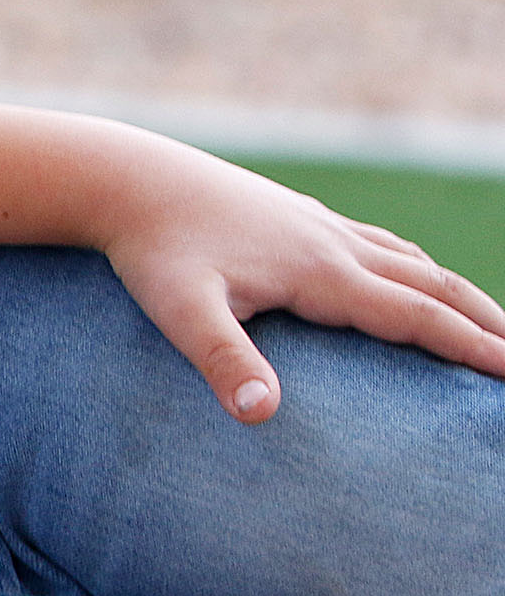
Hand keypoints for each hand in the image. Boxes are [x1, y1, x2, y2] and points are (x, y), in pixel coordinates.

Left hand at [100, 150, 504, 422]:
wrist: (127, 179)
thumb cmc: (151, 250)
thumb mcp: (180, 311)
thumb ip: (223, 361)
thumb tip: (262, 416)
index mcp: (321, 272)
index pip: (416, 316)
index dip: (471, 347)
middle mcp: (334, 244)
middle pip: (433, 285)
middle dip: (486, 323)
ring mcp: (319, 225)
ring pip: (411, 260)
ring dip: (458, 292)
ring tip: (491, 324)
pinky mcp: (297, 216)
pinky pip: (378, 243)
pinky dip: (413, 265)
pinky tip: (411, 272)